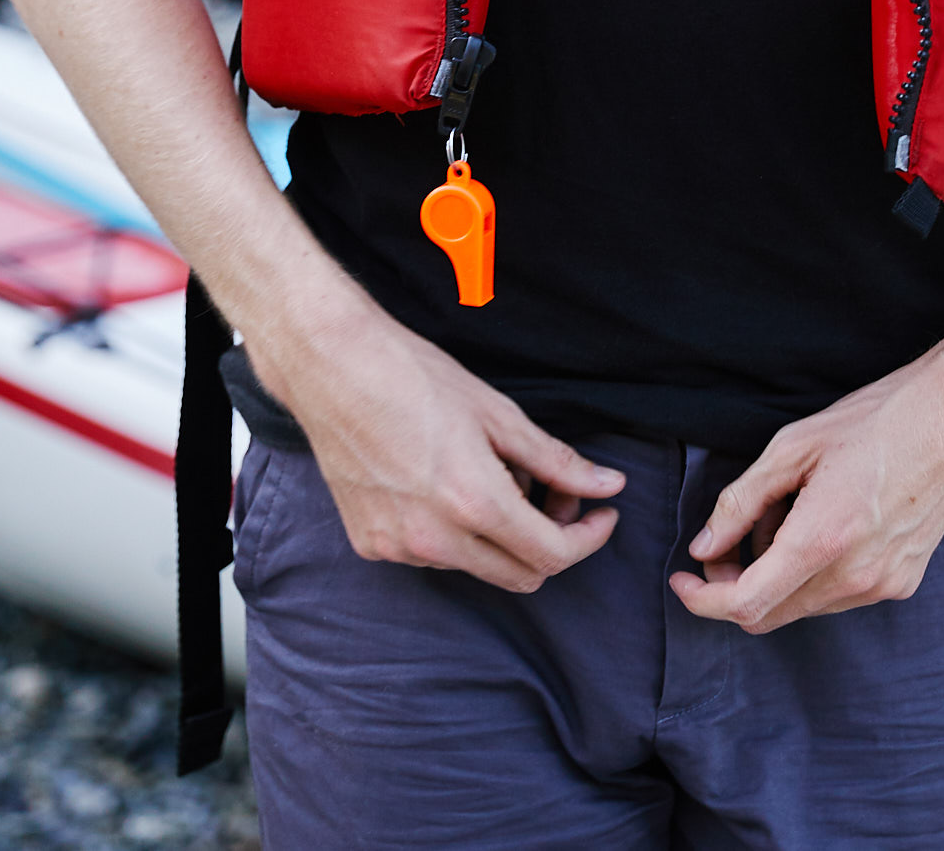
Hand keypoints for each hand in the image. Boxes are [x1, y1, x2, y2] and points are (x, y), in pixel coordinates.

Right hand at [246, 305, 623, 591]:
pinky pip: (433, 555)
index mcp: (474, 503)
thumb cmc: (414, 376)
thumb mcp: (496, 413)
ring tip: (489, 472)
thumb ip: (556, 460)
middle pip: (521, 574)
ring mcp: (399, 548)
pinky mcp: (371, 546)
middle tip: (552, 491)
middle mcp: (435, 539)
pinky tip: (444, 482)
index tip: (602, 514)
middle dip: (550, 538)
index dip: (588, 539)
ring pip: (477, 565)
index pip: (552, 556)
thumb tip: (610, 485)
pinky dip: (454, 531)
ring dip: (499, 534)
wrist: (333, 368)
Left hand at [669, 347, 943, 634]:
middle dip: (734, 587)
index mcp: (823, 539)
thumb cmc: (873, 421)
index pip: (748, 603)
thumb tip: (705, 545)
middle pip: (770, 614)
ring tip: (782, 515)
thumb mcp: (793, 446)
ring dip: (775, 575)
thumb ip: (741, 501)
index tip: (682, 579)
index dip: (704, 600)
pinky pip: (837, 595)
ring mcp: (882, 586)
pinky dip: (811, 572)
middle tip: (722, 544)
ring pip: (803, 605)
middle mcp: (855, 577)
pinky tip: (818, 523)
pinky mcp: (901, 583)